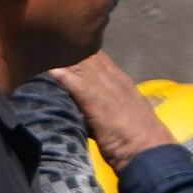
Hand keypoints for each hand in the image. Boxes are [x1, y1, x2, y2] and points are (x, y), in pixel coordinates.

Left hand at [51, 51, 179, 170]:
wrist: (149, 151)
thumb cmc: (134, 140)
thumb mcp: (120, 117)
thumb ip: (103, 108)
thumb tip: (85, 110)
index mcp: (121, 83)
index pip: (99, 61)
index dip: (80, 52)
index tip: (63, 45)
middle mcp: (115, 80)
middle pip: (89, 58)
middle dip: (68, 50)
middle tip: (48, 41)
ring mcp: (107, 90)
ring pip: (83, 67)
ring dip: (63, 59)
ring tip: (43, 50)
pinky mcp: (98, 103)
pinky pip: (79, 85)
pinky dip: (64, 77)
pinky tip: (50, 69)